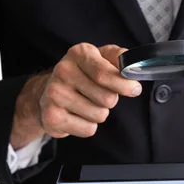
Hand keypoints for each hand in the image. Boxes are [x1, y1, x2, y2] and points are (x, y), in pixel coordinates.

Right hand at [10, 43, 140, 148]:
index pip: (105, 74)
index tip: (135, 89)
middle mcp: (63, 71)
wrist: (48, 91)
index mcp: (79, 53)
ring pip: (99, 115)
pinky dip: (88, 126)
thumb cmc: (83, 73)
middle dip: (112, 100)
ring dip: (100, 113)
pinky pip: (88, 129)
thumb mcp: (101, 57)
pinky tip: (77, 115)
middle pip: (107, 98)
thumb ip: (120, 58)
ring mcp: (55, 94)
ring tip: (86, 104)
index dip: (124, 85)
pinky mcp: (52, 117)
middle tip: (101, 95)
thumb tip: (134, 67)